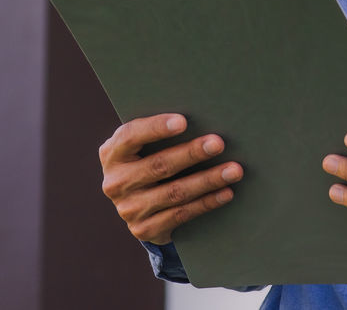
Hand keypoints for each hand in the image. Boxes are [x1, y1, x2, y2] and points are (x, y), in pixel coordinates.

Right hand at [99, 113, 242, 245]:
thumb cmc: (147, 160)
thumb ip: (157, 134)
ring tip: (234, 170)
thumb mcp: (141, 146)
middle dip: (192, 153)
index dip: (156, 128)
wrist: (136, 203)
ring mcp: (129, 209)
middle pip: (159, 166)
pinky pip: (181, 214)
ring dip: (208, 180)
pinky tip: (226, 192)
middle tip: (218, 143)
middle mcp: (116, 183)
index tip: (183, 121)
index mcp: (112, 154)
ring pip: (174, 193)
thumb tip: (201, 117)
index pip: (131, 137)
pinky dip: (207, 202)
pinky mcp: (145, 229)